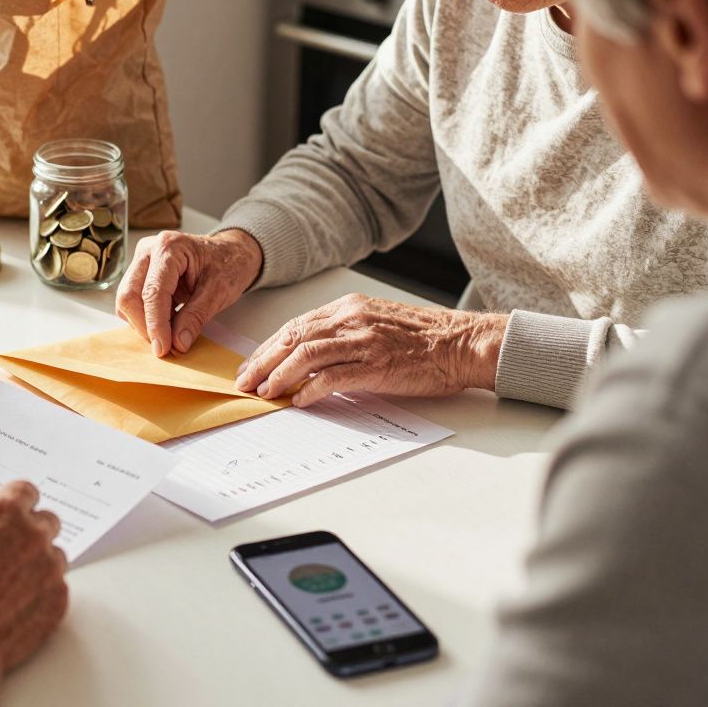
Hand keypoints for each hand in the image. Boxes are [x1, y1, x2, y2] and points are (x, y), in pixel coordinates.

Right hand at [0, 481, 68, 706]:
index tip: (14, 512)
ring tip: (9, 585)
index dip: (17, 504)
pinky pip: (56, 588)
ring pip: (54, 555)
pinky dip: (40, 594)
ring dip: (38, 564)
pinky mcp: (58, 599)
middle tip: (11, 550)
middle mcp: (32, 534)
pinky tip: (15, 605)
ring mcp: (49, 567)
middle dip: (30, 532)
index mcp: (3, 512)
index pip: (26, 491)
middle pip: (46, 521)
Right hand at [116, 229, 262, 356]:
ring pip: (127, 300)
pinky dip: (145, 318)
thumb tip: (177, 342)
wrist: (231, 253)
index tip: (163, 348)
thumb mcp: (219, 292)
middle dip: (145, 325)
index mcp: (169, 247)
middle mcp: (149, 250)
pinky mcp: (141, 273)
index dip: (155, 324)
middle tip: (165, 346)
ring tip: (169, 332)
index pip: (153, 292)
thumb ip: (196, 317)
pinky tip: (165, 321)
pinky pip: (132, 301)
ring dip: (144, 323)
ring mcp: (142, 261)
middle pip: (130, 295)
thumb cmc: (228, 264)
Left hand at [235, 294, 506, 406]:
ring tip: (265, 393)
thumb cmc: (423, 338)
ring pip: (306, 354)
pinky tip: (299, 401)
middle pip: (293, 338)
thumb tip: (309, 356)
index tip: (251, 365)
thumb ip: (344, 333)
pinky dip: (310, 389)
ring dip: (279, 375)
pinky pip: (333, 377)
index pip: (295, 326)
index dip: (268, 347)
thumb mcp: (377, 322)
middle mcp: (352, 319)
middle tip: (245, 382)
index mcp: (349, 307)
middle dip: (263, 361)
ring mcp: (363, 341)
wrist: (462, 343)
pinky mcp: (376, 365)